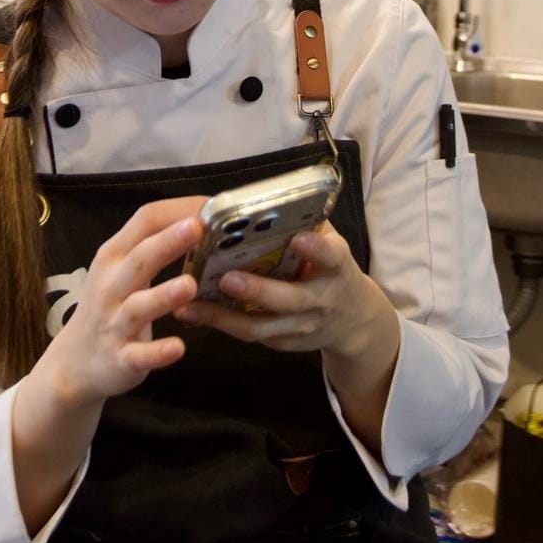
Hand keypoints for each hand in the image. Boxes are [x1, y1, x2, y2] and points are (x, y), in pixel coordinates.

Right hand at [42, 196, 202, 411]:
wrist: (74, 362)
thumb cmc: (108, 305)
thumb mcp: (119, 269)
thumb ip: (151, 248)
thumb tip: (198, 221)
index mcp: (115, 256)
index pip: (143, 222)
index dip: (177, 212)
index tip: (211, 207)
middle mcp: (111, 286)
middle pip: (139, 259)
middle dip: (167, 243)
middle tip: (197, 227)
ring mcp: (114, 323)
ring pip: (138, 307)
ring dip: (163, 296)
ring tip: (190, 285)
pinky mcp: (120, 358)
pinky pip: (140, 355)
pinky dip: (157, 352)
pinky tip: (177, 348)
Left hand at [174, 221, 400, 458]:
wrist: (352, 320)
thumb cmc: (330, 269)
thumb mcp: (329, 244)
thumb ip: (304, 225)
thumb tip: (263, 199)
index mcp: (335, 266)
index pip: (331, 256)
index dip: (316, 248)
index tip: (298, 238)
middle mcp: (320, 299)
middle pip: (290, 299)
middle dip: (258, 290)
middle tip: (226, 278)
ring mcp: (302, 326)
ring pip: (262, 327)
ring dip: (224, 317)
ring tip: (191, 304)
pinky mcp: (284, 342)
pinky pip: (251, 335)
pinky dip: (220, 324)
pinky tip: (193, 312)